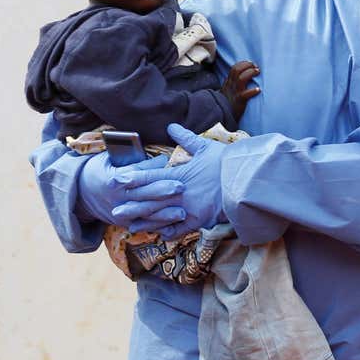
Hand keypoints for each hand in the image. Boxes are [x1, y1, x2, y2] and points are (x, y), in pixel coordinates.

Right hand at [76, 150, 175, 226]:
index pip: (134, 173)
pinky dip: (158, 226)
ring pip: (145, 213)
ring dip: (164, 214)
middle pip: (142, 194)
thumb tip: (159, 159)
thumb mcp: (108, 159)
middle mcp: (117, 197)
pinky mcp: (124, 222)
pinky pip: (143, 225)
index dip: (150, 167)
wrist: (80, 195)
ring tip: (182, 212)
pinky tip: (173, 225)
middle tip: (180, 187)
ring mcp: (120, 212)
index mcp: (112, 179)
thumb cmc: (100, 171)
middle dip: (161, 191)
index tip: (166, 160)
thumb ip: (130, 158)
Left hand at [112, 123, 226, 238]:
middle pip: (150, 201)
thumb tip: (170, 125)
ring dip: (145, 222)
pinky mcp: (199, 220)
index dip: (132, 179)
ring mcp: (188, 208)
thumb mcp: (205, 146)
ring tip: (131, 227)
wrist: (246, 180)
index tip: (116, 182)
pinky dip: (169, 232)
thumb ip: (185, 138)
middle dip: (131, 206)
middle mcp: (179, 193)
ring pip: (161, 217)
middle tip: (114, 212)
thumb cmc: (226, 162)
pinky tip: (160, 234)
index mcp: (179, 174)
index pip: (150, 177)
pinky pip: (180, 229)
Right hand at [223, 61, 260, 120]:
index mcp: (228, 82)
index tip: (251, 63)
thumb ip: (233, 83)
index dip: (243, 63)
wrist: (221, 116)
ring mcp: (234, 93)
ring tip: (257, 72)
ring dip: (250, 73)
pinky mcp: (238, 101)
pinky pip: (245, 95)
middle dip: (248, 65)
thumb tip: (243, 76)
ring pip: (241, 78)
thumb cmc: (227, 103)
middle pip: (237, 70)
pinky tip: (258, 90)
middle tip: (256, 68)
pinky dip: (252, 91)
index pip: (234, 68)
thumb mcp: (228, 91)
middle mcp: (230, 86)